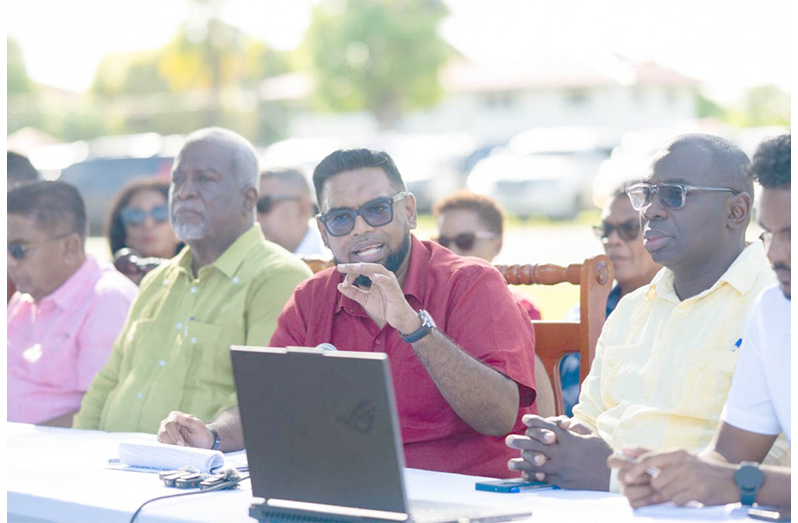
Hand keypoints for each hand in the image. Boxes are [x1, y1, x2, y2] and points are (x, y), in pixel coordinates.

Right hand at [157, 411, 213, 448]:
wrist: (202, 444)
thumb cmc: (200, 433)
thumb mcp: (199, 427)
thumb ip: (190, 421)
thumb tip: (179, 416)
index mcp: (176, 416)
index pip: (170, 424)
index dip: (175, 435)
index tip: (182, 444)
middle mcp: (167, 423)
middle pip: (163, 433)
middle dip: (173, 442)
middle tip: (183, 449)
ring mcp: (164, 432)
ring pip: (161, 439)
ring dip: (171, 446)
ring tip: (182, 450)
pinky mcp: (163, 442)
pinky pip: (162, 446)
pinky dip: (169, 450)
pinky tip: (177, 452)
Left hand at [336, 263, 419, 332]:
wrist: (399, 319)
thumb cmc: (384, 307)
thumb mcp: (365, 300)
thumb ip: (353, 293)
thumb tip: (339, 286)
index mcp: (376, 276)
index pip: (361, 270)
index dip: (350, 274)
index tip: (343, 283)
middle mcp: (383, 276)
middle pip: (367, 267)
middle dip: (354, 266)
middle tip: (341, 267)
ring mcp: (390, 281)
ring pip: (377, 270)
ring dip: (366, 268)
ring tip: (355, 267)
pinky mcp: (395, 290)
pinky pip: (388, 282)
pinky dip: (381, 278)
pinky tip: (373, 277)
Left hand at [505, 414, 612, 489]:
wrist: (612, 476)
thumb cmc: (602, 454)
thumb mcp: (591, 436)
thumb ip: (576, 427)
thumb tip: (563, 422)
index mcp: (570, 439)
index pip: (548, 427)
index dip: (535, 422)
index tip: (525, 420)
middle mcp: (563, 452)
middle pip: (537, 444)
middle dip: (521, 441)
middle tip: (508, 439)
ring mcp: (562, 468)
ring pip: (537, 463)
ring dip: (522, 462)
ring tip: (510, 462)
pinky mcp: (563, 480)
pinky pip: (545, 478)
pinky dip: (533, 476)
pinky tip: (524, 475)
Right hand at [608, 447, 664, 507]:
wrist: (681, 482)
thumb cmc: (668, 467)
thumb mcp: (658, 457)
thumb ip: (641, 452)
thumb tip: (623, 448)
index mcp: (627, 464)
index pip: (613, 461)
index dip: (619, 462)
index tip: (633, 463)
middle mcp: (625, 477)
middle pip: (621, 476)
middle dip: (637, 476)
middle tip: (651, 477)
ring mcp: (629, 490)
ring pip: (627, 491)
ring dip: (643, 490)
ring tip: (656, 488)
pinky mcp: (635, 503)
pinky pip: (633, 503)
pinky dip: (644, 500)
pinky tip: (655, 497)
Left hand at [623, 449, 738, 506]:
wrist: (732, 480)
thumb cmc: (699, 469)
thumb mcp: (678, 458)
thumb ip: (652, 454)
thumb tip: (623, 448)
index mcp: (677, 453)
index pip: (649, 459)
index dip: (636, 469)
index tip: (627, 478)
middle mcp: (683, 463)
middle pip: (656, 482)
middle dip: (660, 488)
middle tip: (673, 485)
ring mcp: (691, 477)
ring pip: (666, 493)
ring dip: (672, 495)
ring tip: (685, 489)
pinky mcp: (698, 491)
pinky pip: (678, 501)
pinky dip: (681, 501)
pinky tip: (691, 495)